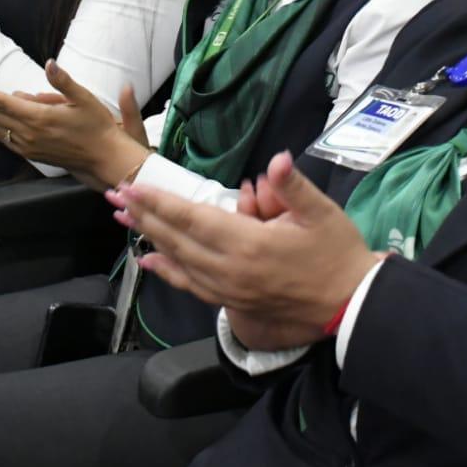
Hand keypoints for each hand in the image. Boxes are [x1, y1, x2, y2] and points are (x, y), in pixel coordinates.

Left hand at [0, 61, 149, 188]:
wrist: (103, 158)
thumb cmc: (97, 126)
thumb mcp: (84, 99)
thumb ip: (63, 82)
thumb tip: (49, 63)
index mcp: (39, 118)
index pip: (0, 102)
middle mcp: (28, 133)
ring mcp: (27, 145)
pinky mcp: (29, 152)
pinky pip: (0, 138)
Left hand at [109, 150, 380, 340]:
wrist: (349, 305)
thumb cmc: (337, 254)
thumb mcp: (322, 213)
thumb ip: (293, 186)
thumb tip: (275, 160)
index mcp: (249, 244)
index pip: (193, 219)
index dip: (160, 203)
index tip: (133, 189)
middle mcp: (230, 270)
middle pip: (176, 240)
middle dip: (144, 216)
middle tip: (116, 197)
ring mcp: (229, 289)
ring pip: (179, 262)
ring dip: (149, 238)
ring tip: (124, 220)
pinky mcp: (232, 302)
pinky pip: (190, 286)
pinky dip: (167, 272)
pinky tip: (149, 261)